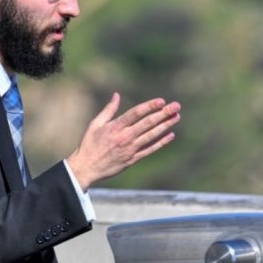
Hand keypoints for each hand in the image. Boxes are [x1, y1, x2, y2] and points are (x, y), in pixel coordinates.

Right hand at [66, 94, 180, 189]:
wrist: (86, 168)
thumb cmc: (89, 144)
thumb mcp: (95, 124)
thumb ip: (108, 110)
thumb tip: (116, 95)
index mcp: (115, 127)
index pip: (136, 113)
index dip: (150, 106)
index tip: (161, 101)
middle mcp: (124, 137)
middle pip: (148, 123)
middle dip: (163, 113)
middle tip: (176, 106)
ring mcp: (130, 149)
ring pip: (152, 135)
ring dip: (166, 125)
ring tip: (177, 117)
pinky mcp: (132, 159)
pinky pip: (150, 150)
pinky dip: (161, 143)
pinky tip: (171, 135)